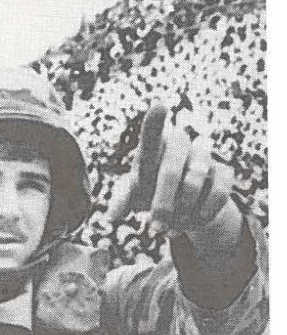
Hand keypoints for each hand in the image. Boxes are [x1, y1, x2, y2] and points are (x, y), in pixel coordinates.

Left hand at [106, 104, 235, 236]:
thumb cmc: (149, 194)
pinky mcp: (224, 172)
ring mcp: (204, 156)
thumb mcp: (133, 197)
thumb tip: (110, 217)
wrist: (183, 207)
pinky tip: (192, 222)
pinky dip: (203, 212)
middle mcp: (180, 146)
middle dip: (162, 202)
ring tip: (168, 229)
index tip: (160, 105)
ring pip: (194, 180)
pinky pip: (218, 191)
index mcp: (153, 149)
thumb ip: (121, 201)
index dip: (155, 122)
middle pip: (170, 169)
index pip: (152, 134)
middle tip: (154, 227)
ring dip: (180, 211)